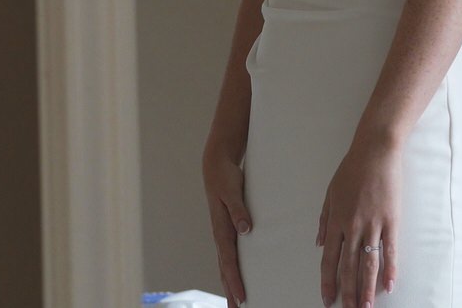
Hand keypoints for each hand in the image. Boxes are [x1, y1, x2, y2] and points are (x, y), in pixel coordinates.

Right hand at [201, 149, 252, 306]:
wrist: (216, 166)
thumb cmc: (226, 178)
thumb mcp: (233, 191)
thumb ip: (239, 210)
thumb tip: (245, 230)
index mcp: (222, 229)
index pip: (229, 262)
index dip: (235, 281)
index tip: (242, 297)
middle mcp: (221, 235)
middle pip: (225, 269)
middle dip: (231, 290)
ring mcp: (222, 233)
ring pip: (225, 265)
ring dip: (230, 283)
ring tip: (236, 302)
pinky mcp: (226, 229)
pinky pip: (228, 255)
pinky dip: (231, 269)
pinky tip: (235, 278)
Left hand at [316, 136, 403, 306]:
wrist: (375, 151)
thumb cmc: (352, 169)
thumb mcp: (329, 194)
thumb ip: (324, 221)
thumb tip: (320, 244)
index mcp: (336, 222)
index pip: (329, 260)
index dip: (328, 282)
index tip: (327, 299)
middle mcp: (352, 227)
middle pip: (348, 267)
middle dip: (348, 292)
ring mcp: (373, 224)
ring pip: (368, 263)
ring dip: (367, 288)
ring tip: (366, 306)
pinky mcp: (391, 219)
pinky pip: (390, 249)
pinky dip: (390, 268)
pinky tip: (390, 284)